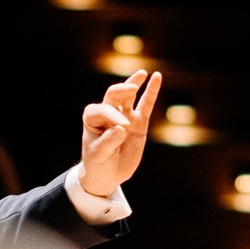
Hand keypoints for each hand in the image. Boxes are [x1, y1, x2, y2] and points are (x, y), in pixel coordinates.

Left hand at [78, 69, 159, 198]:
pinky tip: (156, 78)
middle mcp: (108, 113)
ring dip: (134, 83)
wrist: (106, 175)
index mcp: (93, 118)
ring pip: (129, 96)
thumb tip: (123, 126)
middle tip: (132, 89)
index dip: (112, 115)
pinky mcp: (138, 123)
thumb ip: (109, 141)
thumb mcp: (99, 155)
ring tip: (143, 73)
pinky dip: (151, 92)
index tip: (121, 128)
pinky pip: (146, 105)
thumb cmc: (97, 163)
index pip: (103, 109)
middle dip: (122, 90)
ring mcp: (124, 116)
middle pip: (114, 95)